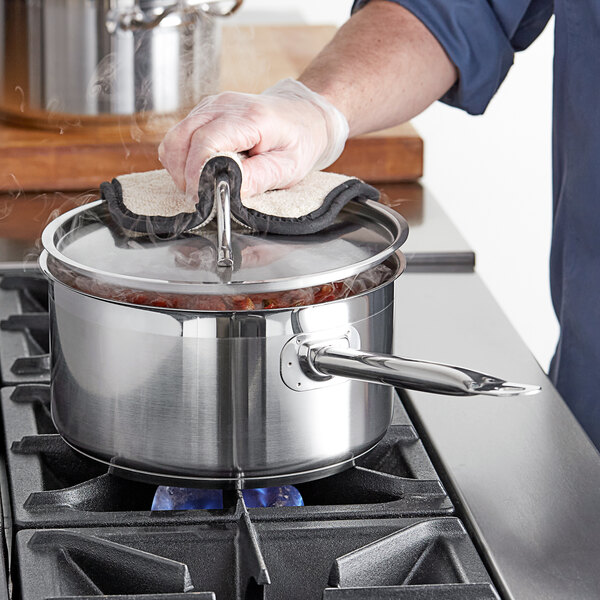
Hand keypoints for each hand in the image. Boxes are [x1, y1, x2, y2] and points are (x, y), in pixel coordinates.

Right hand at [158, 79, 348, 200]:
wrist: (306, 115)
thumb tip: (226, 190)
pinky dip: (183, 159)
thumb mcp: (288, 168)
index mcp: (249, 118)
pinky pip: (180, 137)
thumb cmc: (300, 142)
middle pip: (181, 139)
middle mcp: (224, 105)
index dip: (198, 173)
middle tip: (201, 198)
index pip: (206, 142)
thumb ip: (256, 179)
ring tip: (201, 186)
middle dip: (184, 175)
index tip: (202, 197)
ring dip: (180, 168)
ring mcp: (212, 106)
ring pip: (175, 138)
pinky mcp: (205, 112)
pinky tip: (202, 172)